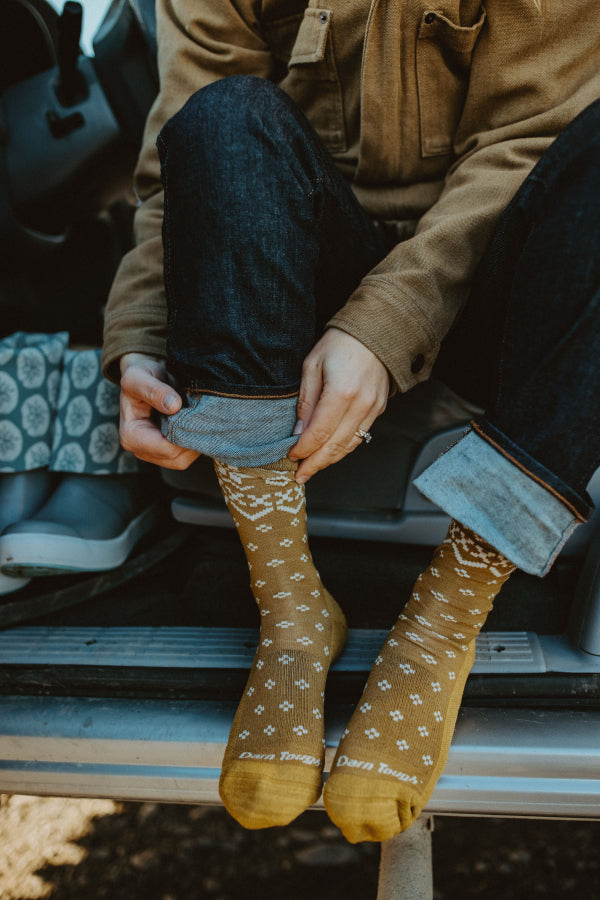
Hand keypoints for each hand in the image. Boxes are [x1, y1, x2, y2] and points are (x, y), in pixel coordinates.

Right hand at [119, 353, 199, 468]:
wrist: (147, 378)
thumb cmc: (140, 376)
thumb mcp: (139, 376)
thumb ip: (153, 389)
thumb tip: (173, 405)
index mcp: (131, 435)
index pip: (166, 448)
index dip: (185, 435)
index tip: (196, 414)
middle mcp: (140, 450)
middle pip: (176, 458)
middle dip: (193, 440)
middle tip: (204, 417)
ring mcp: (154, 454)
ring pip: (183, 460)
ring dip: (196, 442)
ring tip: (201, 420)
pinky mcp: (166, 452)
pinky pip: (186, 456)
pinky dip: (195, 443)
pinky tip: (198, 425)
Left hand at [288, 328, 388, 482]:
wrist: (376, 331)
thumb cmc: (341, 343)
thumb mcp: (312, 365)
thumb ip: (306, 400)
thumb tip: (298, 432)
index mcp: (342, 392)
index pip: (320, 433)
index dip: (304, 449)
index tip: (291, 456)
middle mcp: (361, 404)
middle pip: (335, 446)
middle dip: (315, 463)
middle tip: (299, 476)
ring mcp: (373, 408)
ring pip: (349, 446)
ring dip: (329, 460)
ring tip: (312, 469)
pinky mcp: (379, 409)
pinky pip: (360, 437)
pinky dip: (344, 449)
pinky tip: (330, 454)